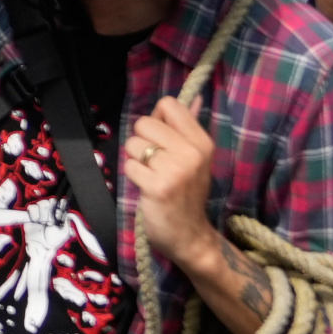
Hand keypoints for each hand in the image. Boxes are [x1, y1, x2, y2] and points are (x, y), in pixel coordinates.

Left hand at [120, 94, 220, 274]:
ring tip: (151, 175)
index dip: (157, 119)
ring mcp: (175, 170)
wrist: (190, 236)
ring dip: (136, 160)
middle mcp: (192, 153)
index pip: (169, 104)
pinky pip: (130, 166)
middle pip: (145, 123)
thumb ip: (189, 126)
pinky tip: (147, 187)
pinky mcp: (158, 187)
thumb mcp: (196, 158)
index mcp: (202, 142)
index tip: (161, 138)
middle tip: (154, 162)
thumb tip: (193, 97)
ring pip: (134, 144)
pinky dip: (133, 176)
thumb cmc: (187, 193)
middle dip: (142, 141)